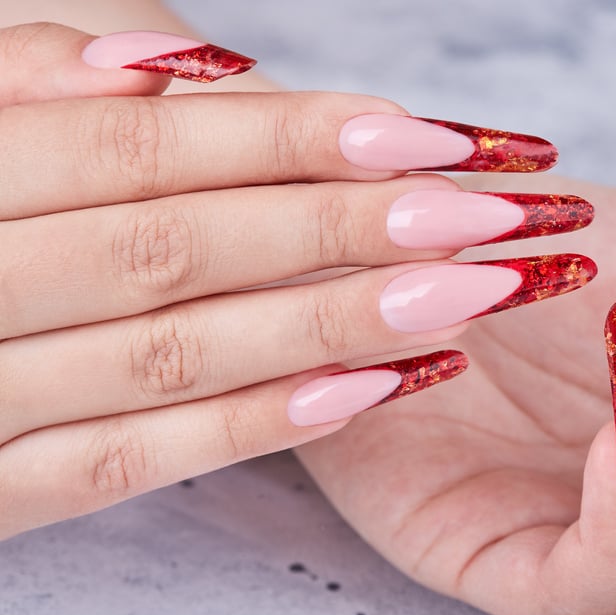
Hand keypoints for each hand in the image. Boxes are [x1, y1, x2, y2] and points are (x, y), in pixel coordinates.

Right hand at [0, 24, 592, 537]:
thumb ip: (32, 82)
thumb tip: (184, 69)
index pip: (145, 149)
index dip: (292, 139)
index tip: (430, 133)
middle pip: (179, 246)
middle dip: (347, 227)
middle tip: (490, 215)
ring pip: (173, 354)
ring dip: (333, 323)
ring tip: (468, 295)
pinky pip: (126, 465)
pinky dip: (250, 423)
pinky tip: (369, 389)